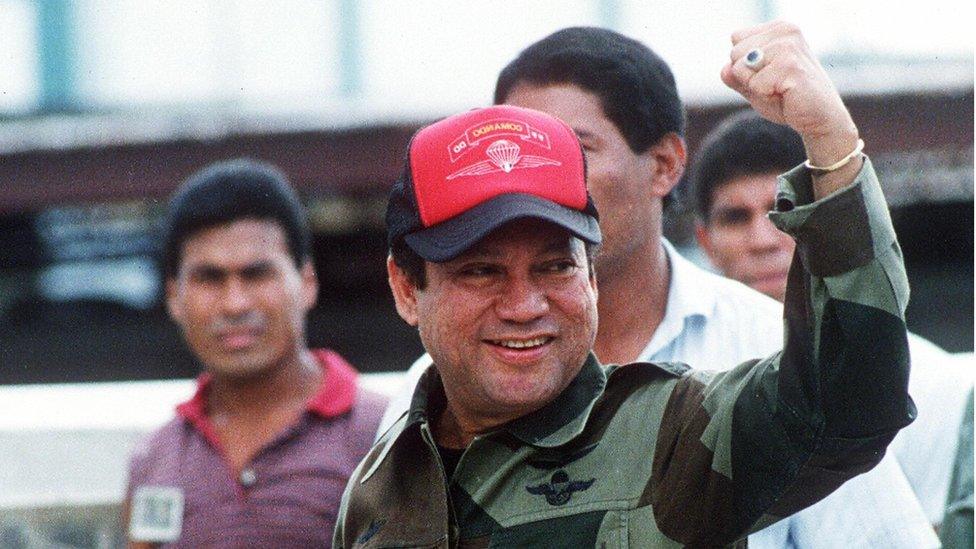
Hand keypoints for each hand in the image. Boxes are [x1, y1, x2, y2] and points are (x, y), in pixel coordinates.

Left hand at [721, 21, 861, 195]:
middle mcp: (785, 31)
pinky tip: (786, 94)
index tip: (769, 74)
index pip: (736, 39)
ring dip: (756, 87)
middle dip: (748, 76)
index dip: (745, 65)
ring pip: (740, 67)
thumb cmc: (788, 100)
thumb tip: (725, 69)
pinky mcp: (789, 66)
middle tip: (775, 85)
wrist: (819, 119)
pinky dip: (764, 96)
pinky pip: (753, 83)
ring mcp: (788, 46)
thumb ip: (736, 76)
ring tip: (780, 89)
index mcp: (778, 29)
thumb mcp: (754, 86)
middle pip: (735, 52)